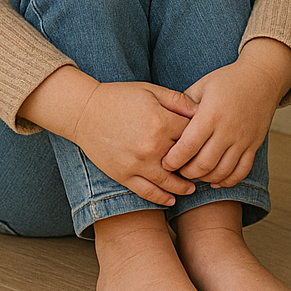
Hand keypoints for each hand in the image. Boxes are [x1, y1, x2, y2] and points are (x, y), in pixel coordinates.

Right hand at [70, 80, 199, 205]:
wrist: (84, 112)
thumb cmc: (119, 97)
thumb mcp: (151, 90)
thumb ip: (178, 101)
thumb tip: (201, 111)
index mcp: (162, 123)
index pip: (193, 135)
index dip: (201, 138)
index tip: (205, 141)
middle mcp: (153, 146)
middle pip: (184, 161)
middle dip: (195, 163)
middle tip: (204, 167)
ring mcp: (138, 164)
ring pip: (169, 182)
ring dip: (183, 186)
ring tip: (192, 188)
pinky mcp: (123, 175)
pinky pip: (147, 192)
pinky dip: (161, 198)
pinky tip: (171, 199)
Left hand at [162, 38, 290, 186]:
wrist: (262, 77)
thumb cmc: (227, 80)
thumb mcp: (201, 86)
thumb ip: (183, 106)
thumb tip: (165, 125)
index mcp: (210, 115)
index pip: (187, 147)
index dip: (173, 160)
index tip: (165, 163)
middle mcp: (228, 130)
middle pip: (203, 165)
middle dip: (186, 173)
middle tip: (177, 171)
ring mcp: (243, 139)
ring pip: (221, 172)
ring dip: (205, 178)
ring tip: (194, 173)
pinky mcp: (254, 144)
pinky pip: (241, 171)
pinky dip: (227, 181)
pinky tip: (215, 180)